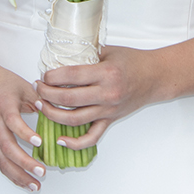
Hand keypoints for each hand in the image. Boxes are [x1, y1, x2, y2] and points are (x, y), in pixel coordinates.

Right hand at [0, 61, 47, 191]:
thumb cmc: (0, 82)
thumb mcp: (22, 85)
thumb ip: (39, 98)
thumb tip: (58, 111)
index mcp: (4, 106)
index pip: (13, 122)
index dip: (25, 133)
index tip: (39, 142)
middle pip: (7, 147)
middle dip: (25, 162)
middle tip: (41, 171)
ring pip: (2, 159)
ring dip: (18, 175)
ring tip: (35, 184)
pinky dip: (11, 174)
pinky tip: (23, 182)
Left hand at [32, 46, 161, 149]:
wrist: (155, 77)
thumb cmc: (133, 61)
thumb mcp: (108, 51)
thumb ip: (86, 54)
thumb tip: (61, 56)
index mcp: (105, 73)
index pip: (71, 76)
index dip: (52, 77)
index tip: (43, 75)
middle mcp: (106, 94)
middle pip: (67, 99)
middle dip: (46, 94)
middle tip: (37, 88)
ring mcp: (108, 110)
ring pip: (74, 119)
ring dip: (52, 114)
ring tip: (41, 106)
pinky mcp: (110, 121)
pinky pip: (91, 137)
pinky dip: (74, 142)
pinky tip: (60, 139)